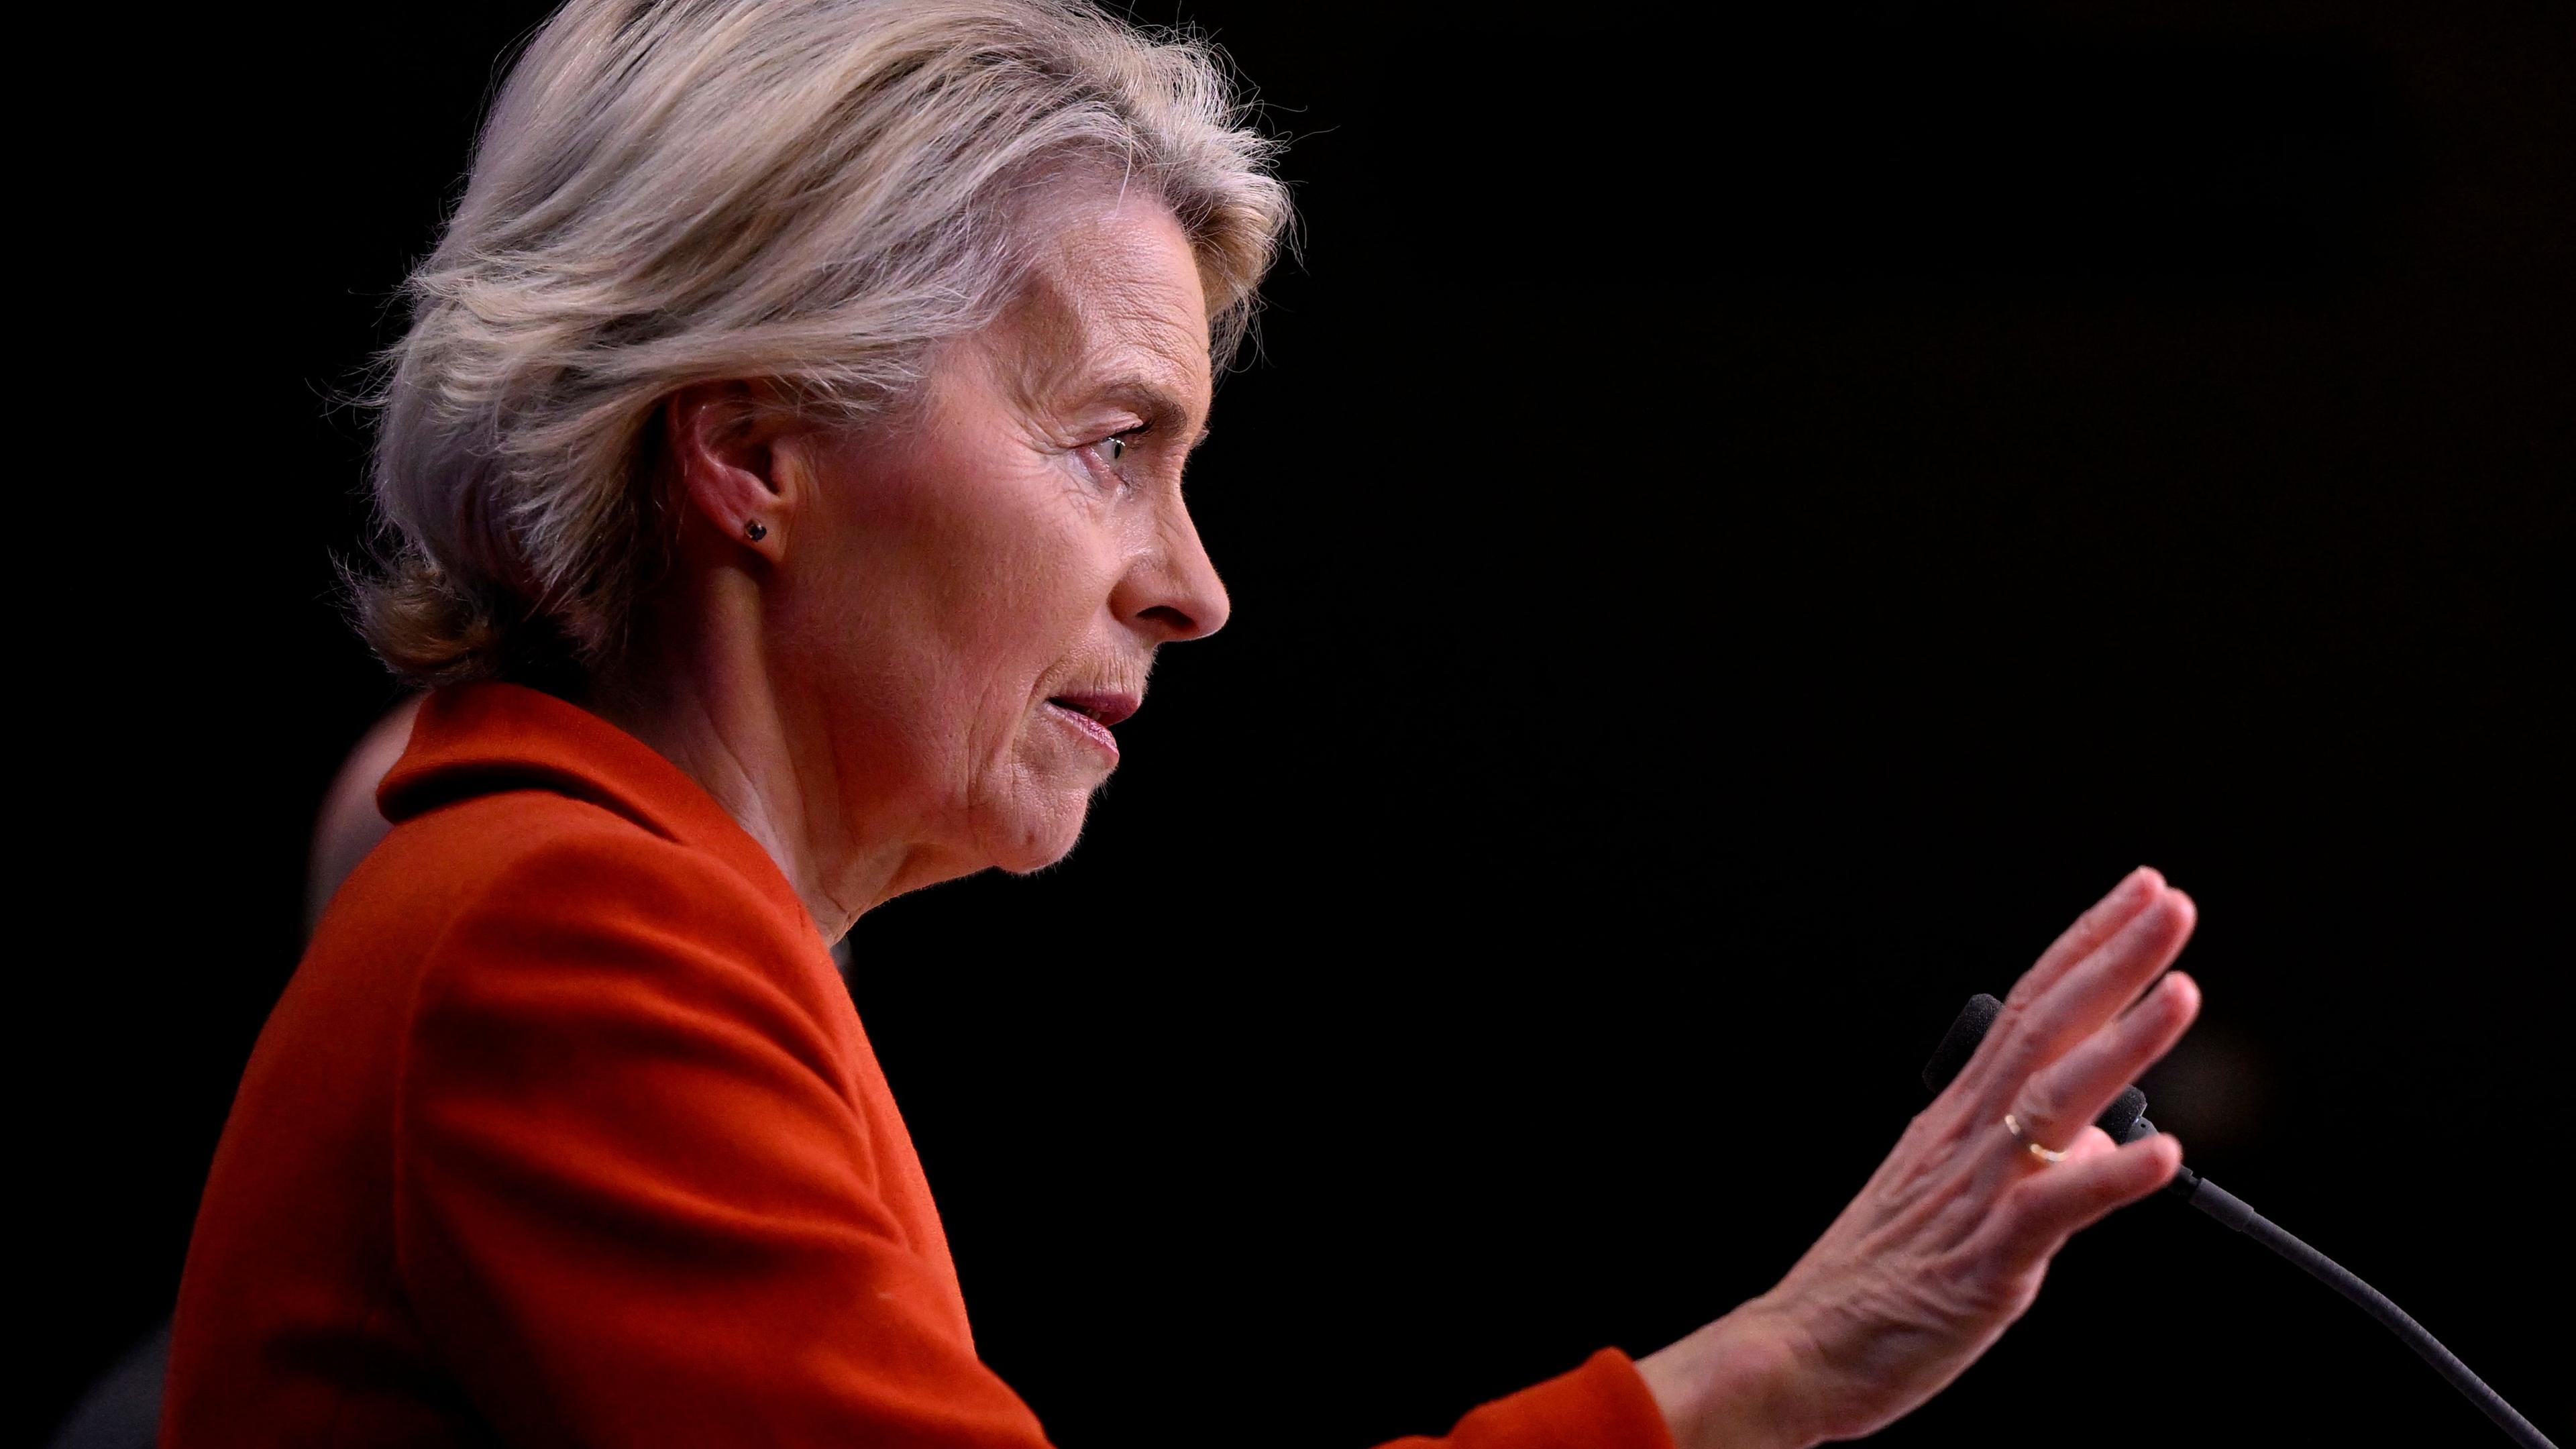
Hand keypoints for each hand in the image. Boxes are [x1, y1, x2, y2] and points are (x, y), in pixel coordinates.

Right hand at [1640, 867, 2201, 1447]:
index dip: (2085, 947)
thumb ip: (2039, 1165)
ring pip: (2052, 1100)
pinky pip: (2052, 1210)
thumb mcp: (1961, 1207)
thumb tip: (2108, 1140)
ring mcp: (1975, 1193)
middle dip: (2113, 961)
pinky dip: (2106, 1178)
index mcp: (1957, 1119)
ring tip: (2181, 993)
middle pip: (2044, 1029)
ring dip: (2121, 1043)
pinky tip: (2160, 1154)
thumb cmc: (1877, 1282)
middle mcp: (1966, 1139)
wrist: (1802, 1349)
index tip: (2137, 895)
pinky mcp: (1982, 1260)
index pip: (2027, 1009)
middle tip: (2170, 903)